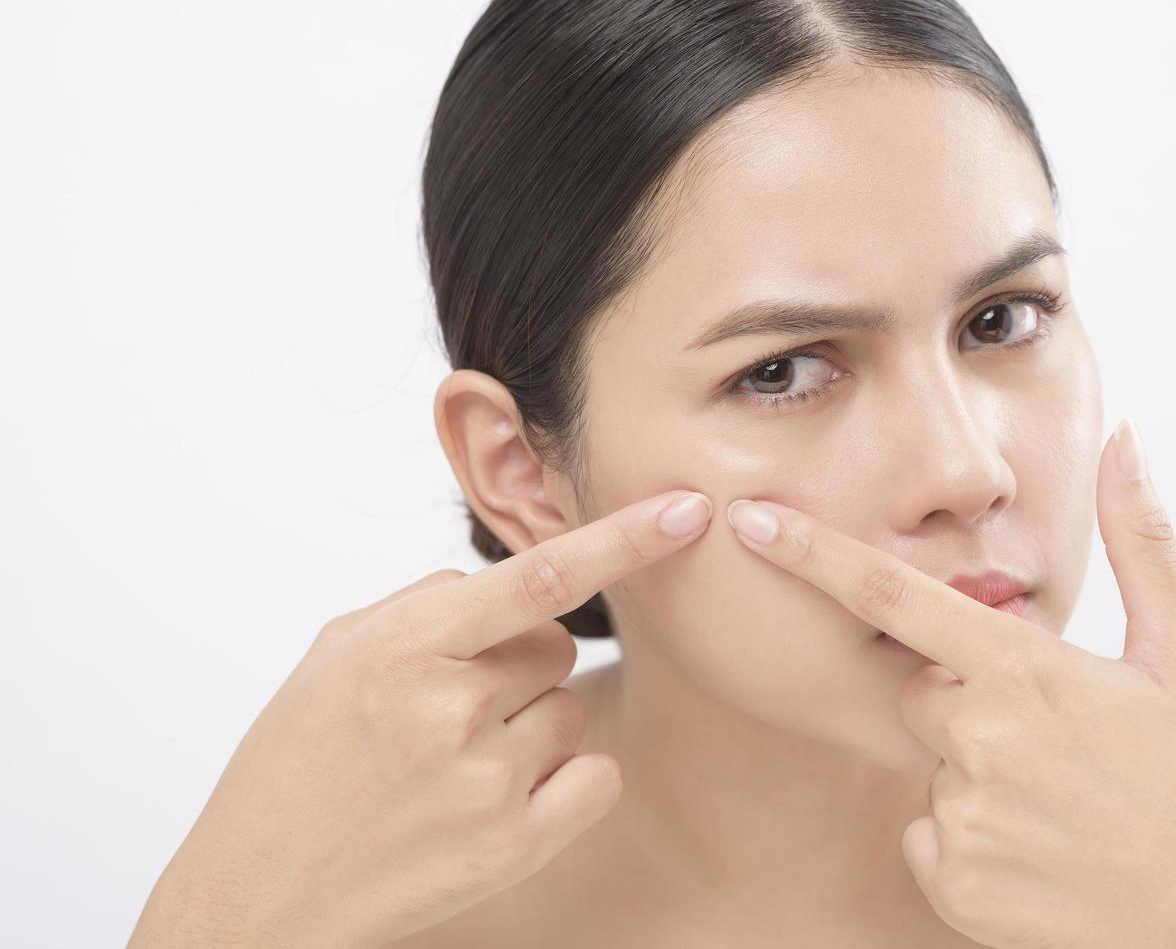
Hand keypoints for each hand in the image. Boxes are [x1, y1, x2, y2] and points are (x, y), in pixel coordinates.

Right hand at [128, 489, 713, 948]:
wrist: (258, 894)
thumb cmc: (295, 764)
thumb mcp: (336, 656)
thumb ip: (425, 605)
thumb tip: (503, 585)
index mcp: (406, 647)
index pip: (543, 575)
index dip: (626, 538)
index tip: (690, 509)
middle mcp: (453, 710)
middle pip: (556, 646)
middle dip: (520, 661)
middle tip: (451, 707)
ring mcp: (488, 782)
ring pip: (568, 709)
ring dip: (530, 725)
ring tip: (453, 764)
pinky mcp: (514, 846)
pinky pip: (595, 777)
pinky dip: (567, 779)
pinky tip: (501, 798)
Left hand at [724, 421, 1175, 948]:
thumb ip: (1143, 540)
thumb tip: (1126, 441)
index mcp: (1026, 672)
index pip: (892, 598)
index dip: (813, 555)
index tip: (750, 521)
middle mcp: (979, 741)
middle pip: (922, 692)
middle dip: (968, 701)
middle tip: (1058, 739)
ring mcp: (963, 818)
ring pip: (934, 769)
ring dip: (980, 775)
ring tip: (1068, 805)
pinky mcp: (954, 885)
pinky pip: (930, 837)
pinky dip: (971, 841)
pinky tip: (1044, 853)